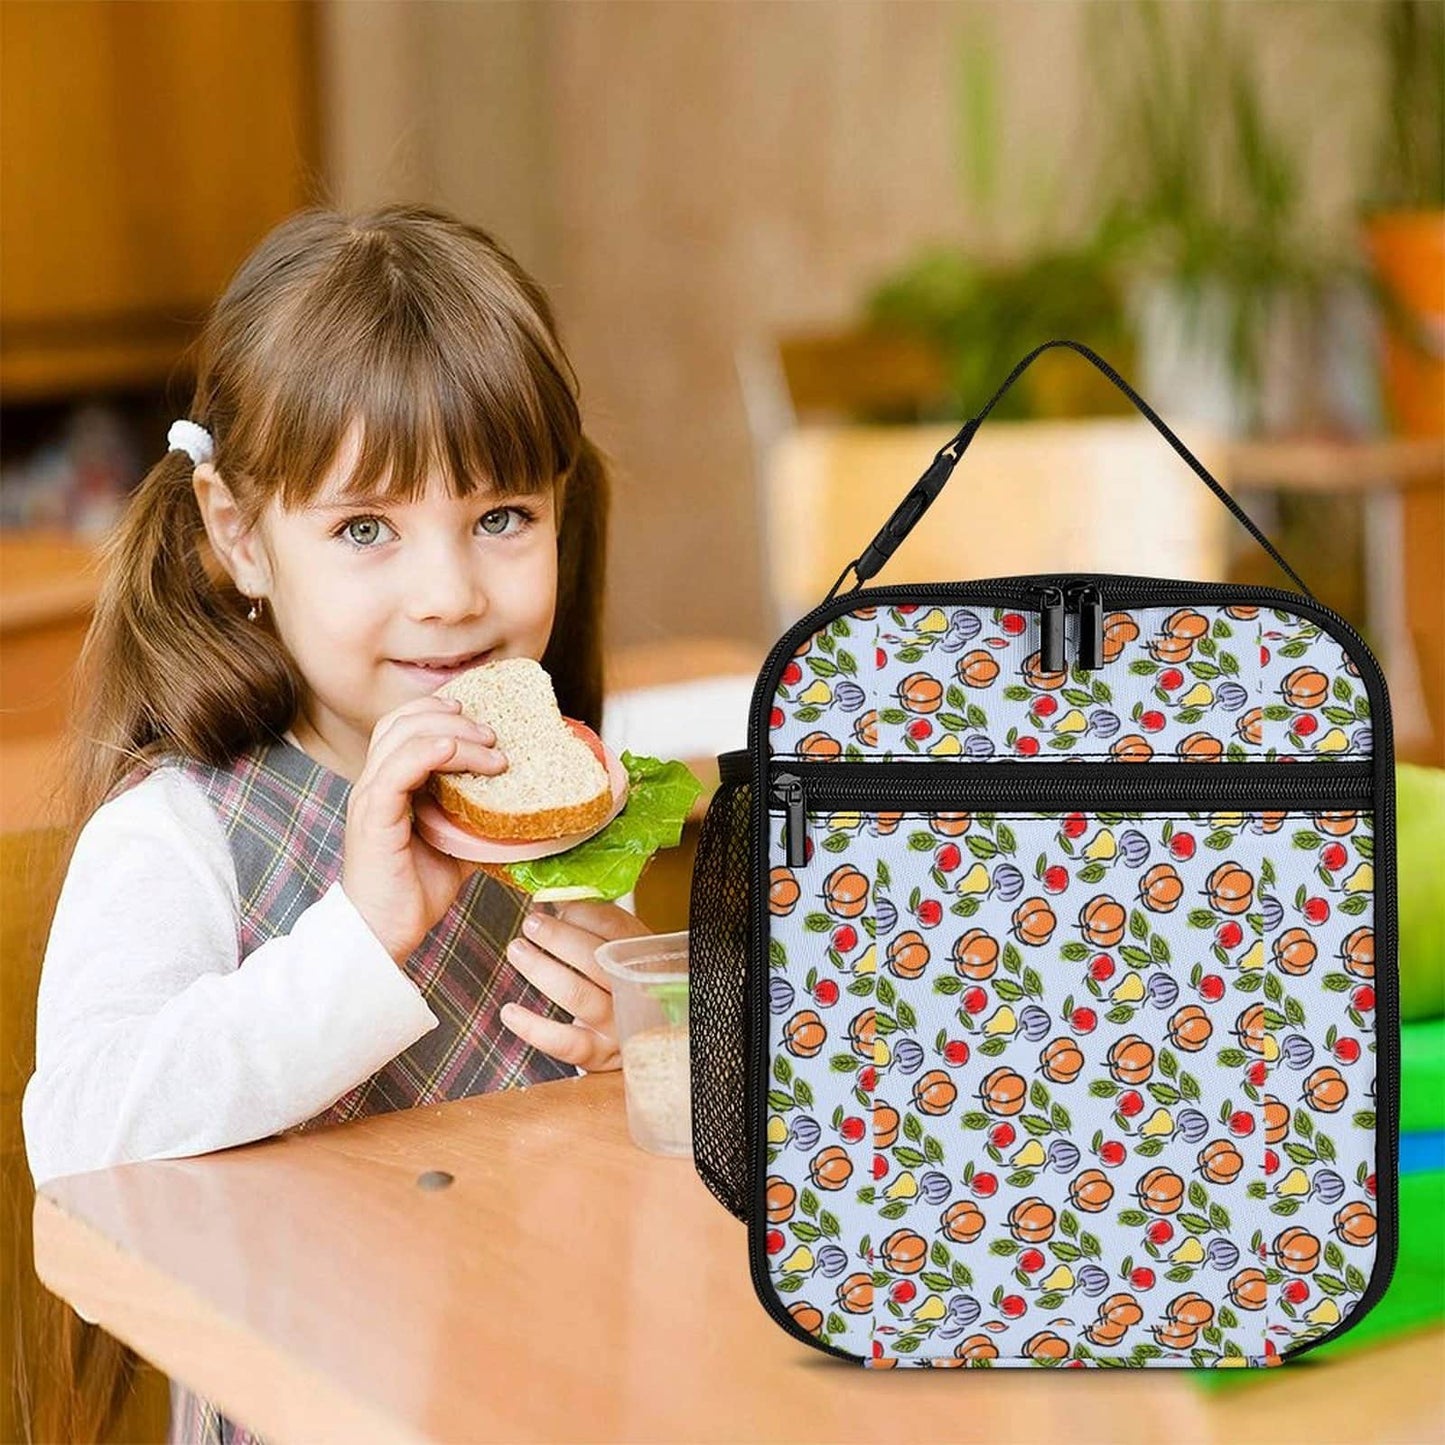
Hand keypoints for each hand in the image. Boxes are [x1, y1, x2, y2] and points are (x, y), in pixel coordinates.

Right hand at [341, 695, 507, 962]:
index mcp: (390, 784)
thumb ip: (477, 820)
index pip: (404, 725)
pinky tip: (453, 752)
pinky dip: (427, 752)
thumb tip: (524, 811)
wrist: (384, 931)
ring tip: (489, 747)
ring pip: (403, 737)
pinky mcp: (374, 817)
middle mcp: (375, 783)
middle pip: (403, 721)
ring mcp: (371, 797)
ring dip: (452, 733)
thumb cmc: (415, 890)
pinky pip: (396, 770)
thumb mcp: (457, 845)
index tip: (478, 717)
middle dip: (452, 717)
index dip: (438, 711)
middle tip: (492, 734)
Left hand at [500, 900, 653, 1071]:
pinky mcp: (598, 1054)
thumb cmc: (622, 984)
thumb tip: (551, 902)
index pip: (616, 928)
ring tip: (517, 950)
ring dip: (542, 969)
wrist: (651, 1039)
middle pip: (597, 958)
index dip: (583, 913)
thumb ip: (595, 927)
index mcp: (642, 957)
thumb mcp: (619, 953)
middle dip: (559, 937)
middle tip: (531, 924)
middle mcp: (634, 990)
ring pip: (578, 995)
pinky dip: (533, 1027)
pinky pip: (564, 1043)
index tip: (557, 905)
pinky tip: (509, 1011)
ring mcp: (618, 1024)